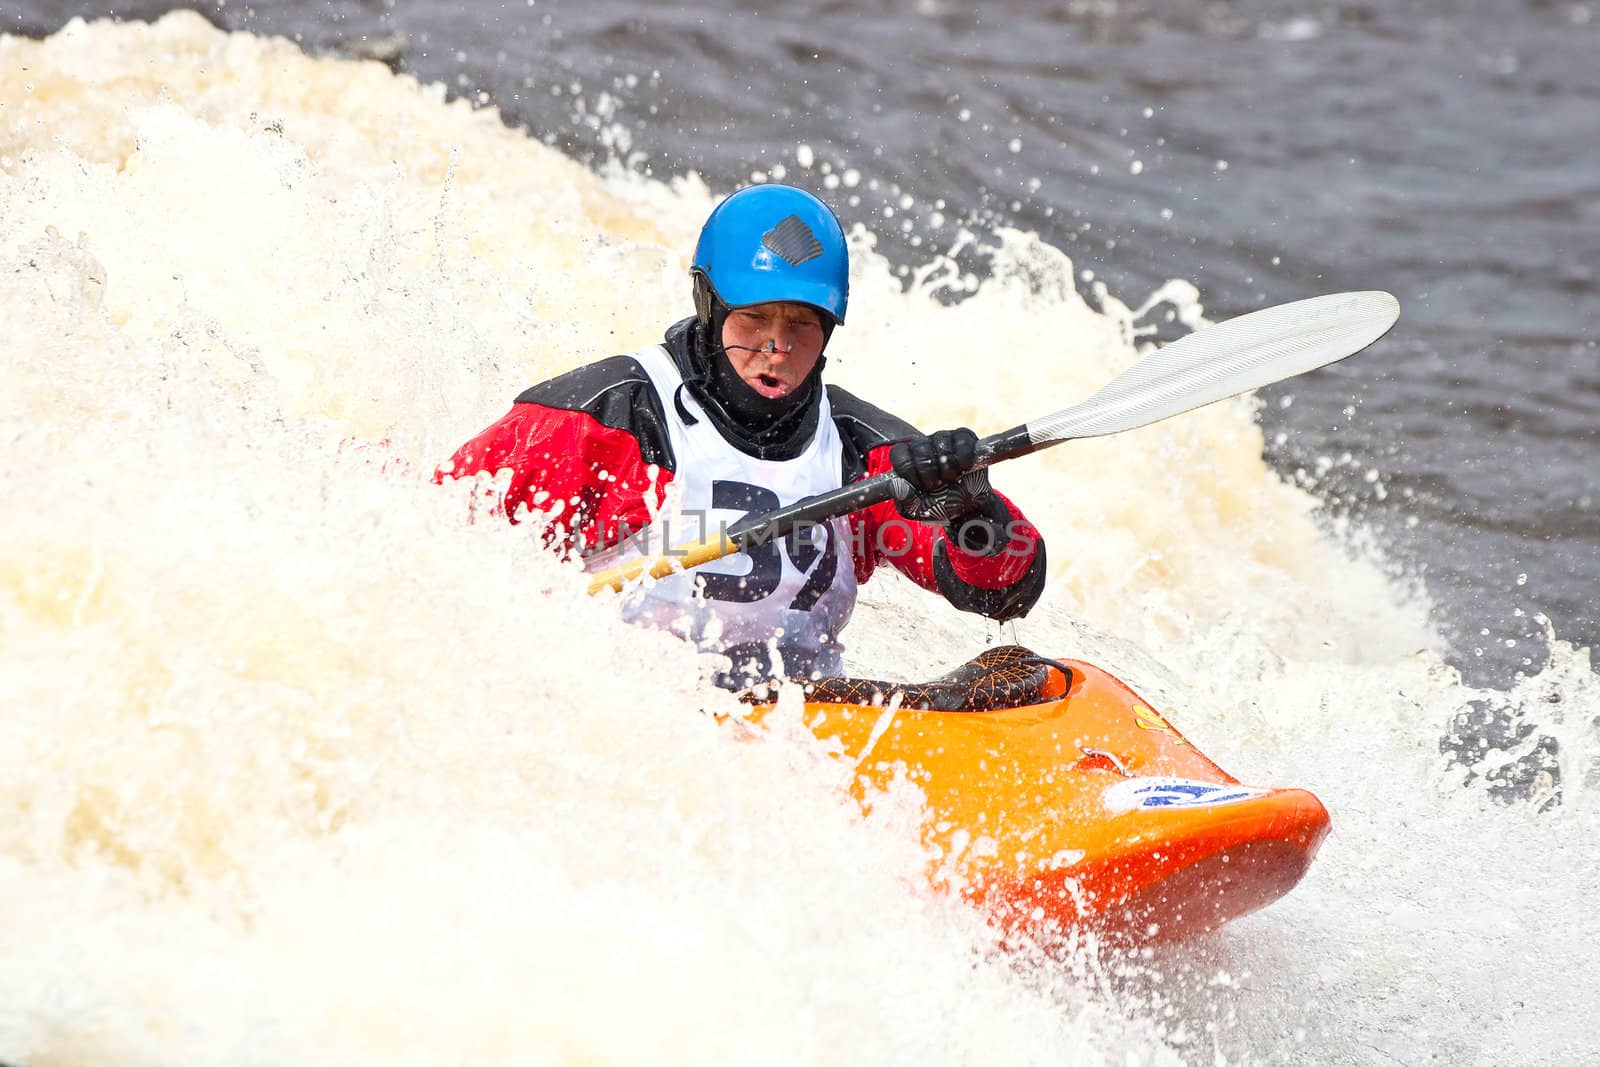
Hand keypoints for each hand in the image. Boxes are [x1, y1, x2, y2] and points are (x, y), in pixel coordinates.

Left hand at [889, 429, 1010, 555]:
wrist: (968, 509)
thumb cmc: (940, 506)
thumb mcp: (918, 509)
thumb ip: (904, 499)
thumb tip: (894, 486)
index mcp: (908, 461)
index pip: (899, 453)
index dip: (908, 469)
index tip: (920, 485)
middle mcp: (924, 446)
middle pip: (919, 448)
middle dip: (929, 471)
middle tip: (938, 485)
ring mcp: (944, 439)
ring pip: (941, 442)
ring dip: (948, 467)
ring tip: (952, 479)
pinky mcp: (964, 438)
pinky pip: (961, 440)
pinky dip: (964, 457)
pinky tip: (965, 468)